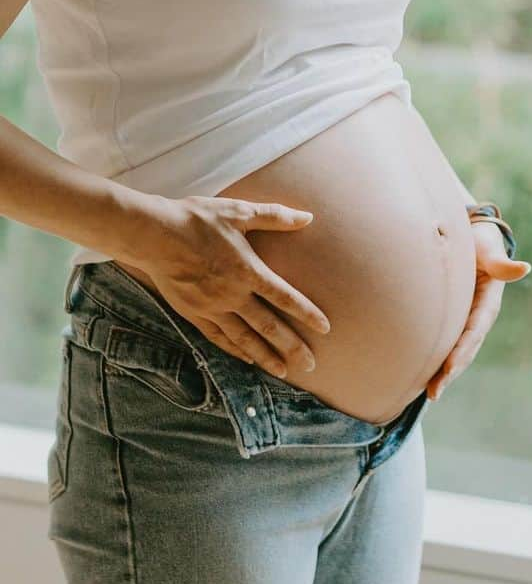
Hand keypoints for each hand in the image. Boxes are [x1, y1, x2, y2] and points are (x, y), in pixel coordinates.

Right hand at [134, 195, 332, 378]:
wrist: (154, 234)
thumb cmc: (198, 219)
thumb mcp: (240, 211)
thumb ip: (276, 216)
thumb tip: (308, 216)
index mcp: (247, 271)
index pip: (284, 297)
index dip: (306, 313)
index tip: (325, 328)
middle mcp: (232, 295)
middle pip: (268, 326)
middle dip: (292, 346)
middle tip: (312, 365)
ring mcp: (211, 308)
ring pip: (244, 339)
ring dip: (265, 356)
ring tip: (283, 372)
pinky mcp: (193, 314)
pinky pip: (218, 338)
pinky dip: (235, 350)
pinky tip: (246, 359)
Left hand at [425, 222, 530, 401]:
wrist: (474, 236)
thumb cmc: (481, 240)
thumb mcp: (489, 248)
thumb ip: (500, 262)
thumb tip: (524, 267)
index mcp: (489, 301)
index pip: (475, 329)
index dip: (463, 348)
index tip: (449, 366)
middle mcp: (479, 316)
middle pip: (467, 348)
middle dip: (452, 370)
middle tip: (435, 392)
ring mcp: (468, 320)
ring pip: (457, 351)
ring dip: (445, 372)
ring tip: (430, 394)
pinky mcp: (456, 321)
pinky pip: (448, 343)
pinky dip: (438, 360)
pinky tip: (423, 376)